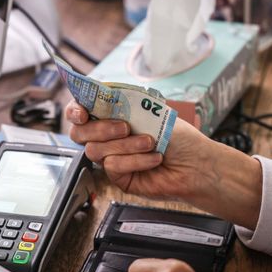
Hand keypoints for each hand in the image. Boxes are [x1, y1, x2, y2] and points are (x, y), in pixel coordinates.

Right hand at [66, 101, 262, 229]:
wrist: (196, 163)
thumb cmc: (177, 136)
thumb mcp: (149, 111)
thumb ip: (122, 103)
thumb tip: (101, 94)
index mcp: (112, 116)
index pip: (80, 112)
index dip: (74, 110)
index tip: (82, 112)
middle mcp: (108, 136)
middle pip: (80, 133)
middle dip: (101, 128)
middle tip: (125, 127)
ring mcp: (111, 158)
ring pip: (96, 150)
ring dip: (126, 145)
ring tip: (150, 143)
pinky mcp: (118, 177)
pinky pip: (112, 166)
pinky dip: (135, 160)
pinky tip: (153, 159)